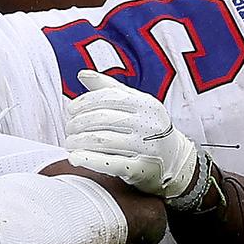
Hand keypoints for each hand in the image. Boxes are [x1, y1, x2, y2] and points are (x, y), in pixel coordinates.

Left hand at [65, 70, 199, 198]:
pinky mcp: (142, 169)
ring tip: (69, 142)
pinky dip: (90, 160)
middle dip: (79, 123)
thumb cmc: (148, 127)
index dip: (84, 102)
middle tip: (68, 129)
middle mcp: (148, 123)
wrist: (175, 159)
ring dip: (79, 141)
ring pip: (104, 140)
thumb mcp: (135, 103)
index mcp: (145, 104)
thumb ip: (109, 88)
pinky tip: (75, 158)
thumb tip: (82, 74)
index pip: (108, 97)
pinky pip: (111, 164)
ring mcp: (147, 147)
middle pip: (103, 119)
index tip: (70, 110)